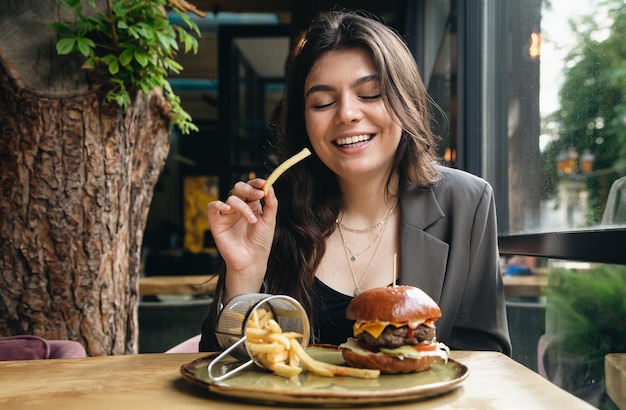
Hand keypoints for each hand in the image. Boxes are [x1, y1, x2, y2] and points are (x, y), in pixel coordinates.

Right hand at [206, 179, 276, 298]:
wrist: (252, 261)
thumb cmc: (261, 242)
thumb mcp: (270, 221)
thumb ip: (271, 204)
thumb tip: (270, 187)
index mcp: (252, 205)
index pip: (251, 187)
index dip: (256, 182)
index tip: (264, 184)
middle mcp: (239, 207)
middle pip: (239, 188)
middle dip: (249, 189)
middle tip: (259, 195)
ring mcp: (227, 214)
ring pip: (231, 198)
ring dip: (243, 206)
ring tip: (253, 221)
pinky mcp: (217, 222)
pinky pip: (212, 207)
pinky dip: (218, 204)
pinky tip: (227, 209)